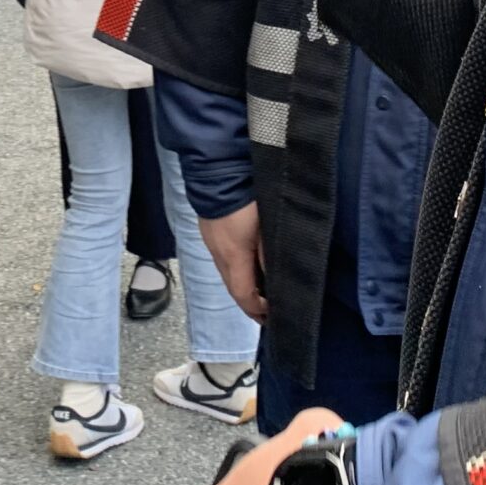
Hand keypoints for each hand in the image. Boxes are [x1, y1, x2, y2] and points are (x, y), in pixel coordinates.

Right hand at [200, 204, 267, 322]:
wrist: (219, 170)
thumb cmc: (247, 198)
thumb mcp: (267, 227)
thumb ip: (270, 255)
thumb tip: (275, 279)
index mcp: (234, 256)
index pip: (243, 295)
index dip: (257, 309)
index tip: (273, 314)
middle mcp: (218, 254)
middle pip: (232, 288)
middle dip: (249, 303)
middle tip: (267, 312)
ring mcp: (211, 243)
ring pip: (227, 275)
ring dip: (242, 286)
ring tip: (260, 292)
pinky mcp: (209, 233)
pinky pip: (222, 261)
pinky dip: (236, 270)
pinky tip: (247, 266)